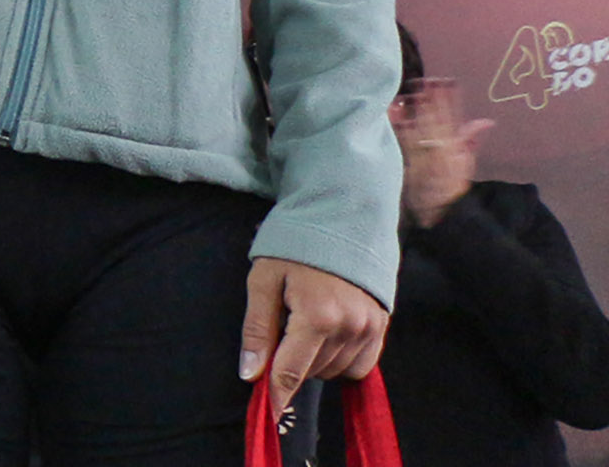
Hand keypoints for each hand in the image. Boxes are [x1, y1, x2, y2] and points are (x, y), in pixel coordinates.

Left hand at [240, 257, 387, 416]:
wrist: (340, 219)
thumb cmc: (294, 246)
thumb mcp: (263, 281)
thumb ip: (257, 330)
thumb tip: (250, 373)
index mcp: (316, 316)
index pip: (292, 371)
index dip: (278, 394)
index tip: (271, 413)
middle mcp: (349, 327)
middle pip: (312, 372)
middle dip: (291, 359)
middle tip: (283, 325)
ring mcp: (370, 329)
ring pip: (335, 371)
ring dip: (315, 359)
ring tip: (305, 320)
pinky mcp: (382, 327)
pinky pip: (360, 365)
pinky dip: (340, 358)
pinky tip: (327, 333)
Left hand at [394, 79, 491, 227]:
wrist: (440, 210)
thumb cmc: (450, 184)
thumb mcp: (466, 162)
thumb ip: (471, 139)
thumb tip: (486, 121)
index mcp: (455, 148)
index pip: (454, 118)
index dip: (450, 99)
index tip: (448, 81)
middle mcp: (441, 149)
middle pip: (436, 119)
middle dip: (432, 99)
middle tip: (427, 80)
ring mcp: (424, 155)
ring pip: (420, 126)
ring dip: (417, 108)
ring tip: (413, 90)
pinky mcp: (409, 161)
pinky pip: (403, 139)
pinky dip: (399, 124)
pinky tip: (394, 109)